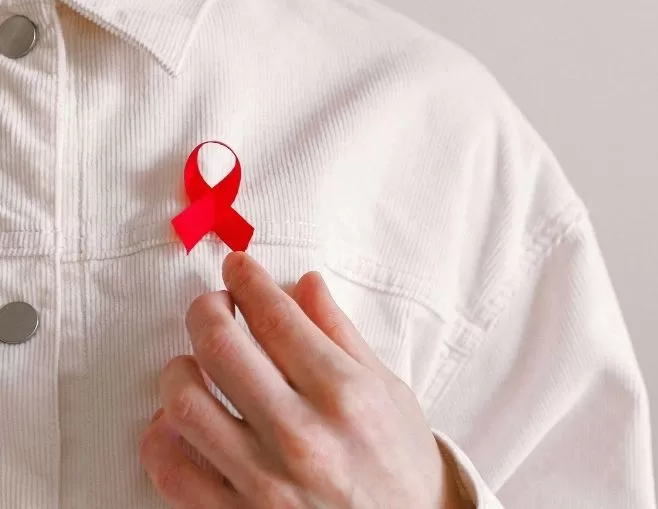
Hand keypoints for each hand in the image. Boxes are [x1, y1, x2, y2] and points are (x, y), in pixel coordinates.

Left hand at [140, 252, 466, 508]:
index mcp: (344, 394)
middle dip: (207, 310)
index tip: (238, 268)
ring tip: (196, 367)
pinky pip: (173, 471)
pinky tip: (179, 421)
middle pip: (221, 346)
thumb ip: (341, 335)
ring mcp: (266, 480)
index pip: (276, 316)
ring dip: (181, 371)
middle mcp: (302, 434)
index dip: (248, 280)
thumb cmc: (403, 465)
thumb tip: (304, 284)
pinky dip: (163, 439)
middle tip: (214, 306)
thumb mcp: (389, 391)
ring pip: (185, 403)